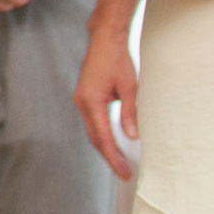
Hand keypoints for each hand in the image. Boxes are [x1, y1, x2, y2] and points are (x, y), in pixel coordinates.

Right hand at [72, 28, 139, 178]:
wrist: (105, 39)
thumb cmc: (118, 60)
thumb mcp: (129, 87)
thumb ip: (129, 113)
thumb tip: (132, 137)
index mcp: (91, 101)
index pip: (102, 137)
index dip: (113, 157)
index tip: (124, 172)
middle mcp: (82, 102)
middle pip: (94, 137)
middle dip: (109, 157)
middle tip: (124, 173)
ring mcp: (81, 99)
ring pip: (92, 131)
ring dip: (105, 147)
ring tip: (120, 162)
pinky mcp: (84, 96)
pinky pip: (92, 121)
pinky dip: (102, 135)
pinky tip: (113, 142)